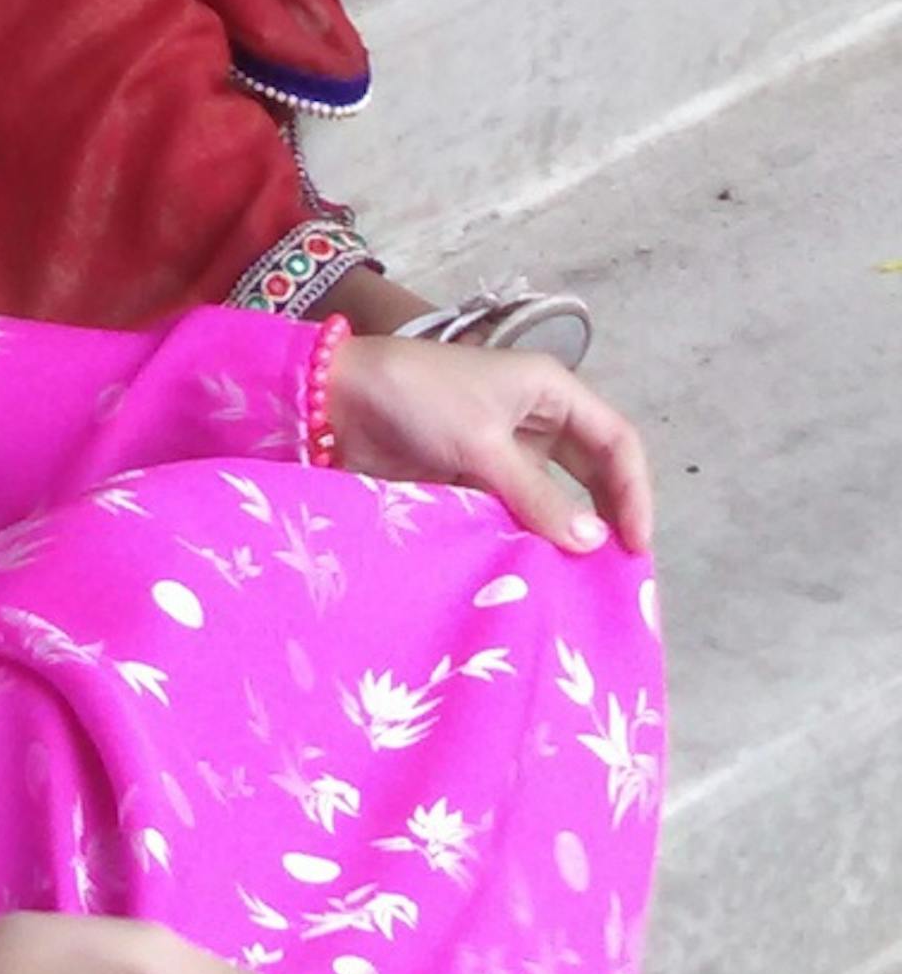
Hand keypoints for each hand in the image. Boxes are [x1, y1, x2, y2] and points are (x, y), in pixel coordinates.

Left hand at [327, 332, 651, 555]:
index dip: (634, 491)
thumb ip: (537, 496)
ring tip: (580, 582)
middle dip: (607, 517)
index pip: (616, 441)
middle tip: (617, 573)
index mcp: (551, 391)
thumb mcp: (482, 443)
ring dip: (564, 533)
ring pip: (552, 497)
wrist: (336, 398)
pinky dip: (525, 538)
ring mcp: (502, 451)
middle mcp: (536, 419)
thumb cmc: (418, 398)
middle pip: (592, 472)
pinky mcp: (471, 477)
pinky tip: (533, 572)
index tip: (636, 544)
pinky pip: (512, 511)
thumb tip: (591, 544)